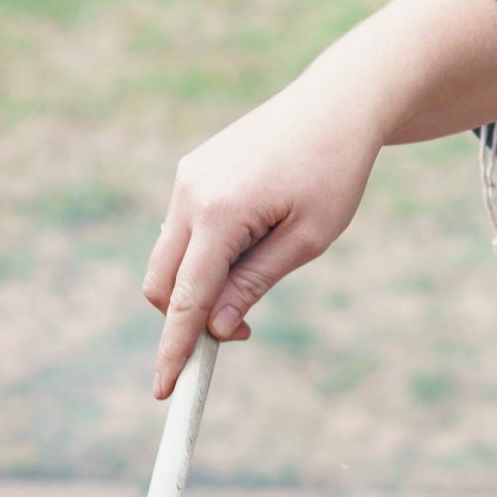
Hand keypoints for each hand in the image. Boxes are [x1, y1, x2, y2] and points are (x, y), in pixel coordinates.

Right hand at [144, 77, 380, 396]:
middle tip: (242, 331)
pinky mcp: (192, 171)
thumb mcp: (308, 239)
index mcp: (221, 212)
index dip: (173, 350)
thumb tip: (215, 328)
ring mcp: (186, 178)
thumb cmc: (334, 171)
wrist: (335, 104)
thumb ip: (256, 284)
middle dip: (185, 319)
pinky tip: (253, 240)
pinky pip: (183, 230)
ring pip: (169, 258)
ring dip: (198, 285)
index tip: (164, 392)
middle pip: (161, 284)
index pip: (185, 299)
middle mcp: (190, 193)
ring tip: (263, 268)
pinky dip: (203, 255)